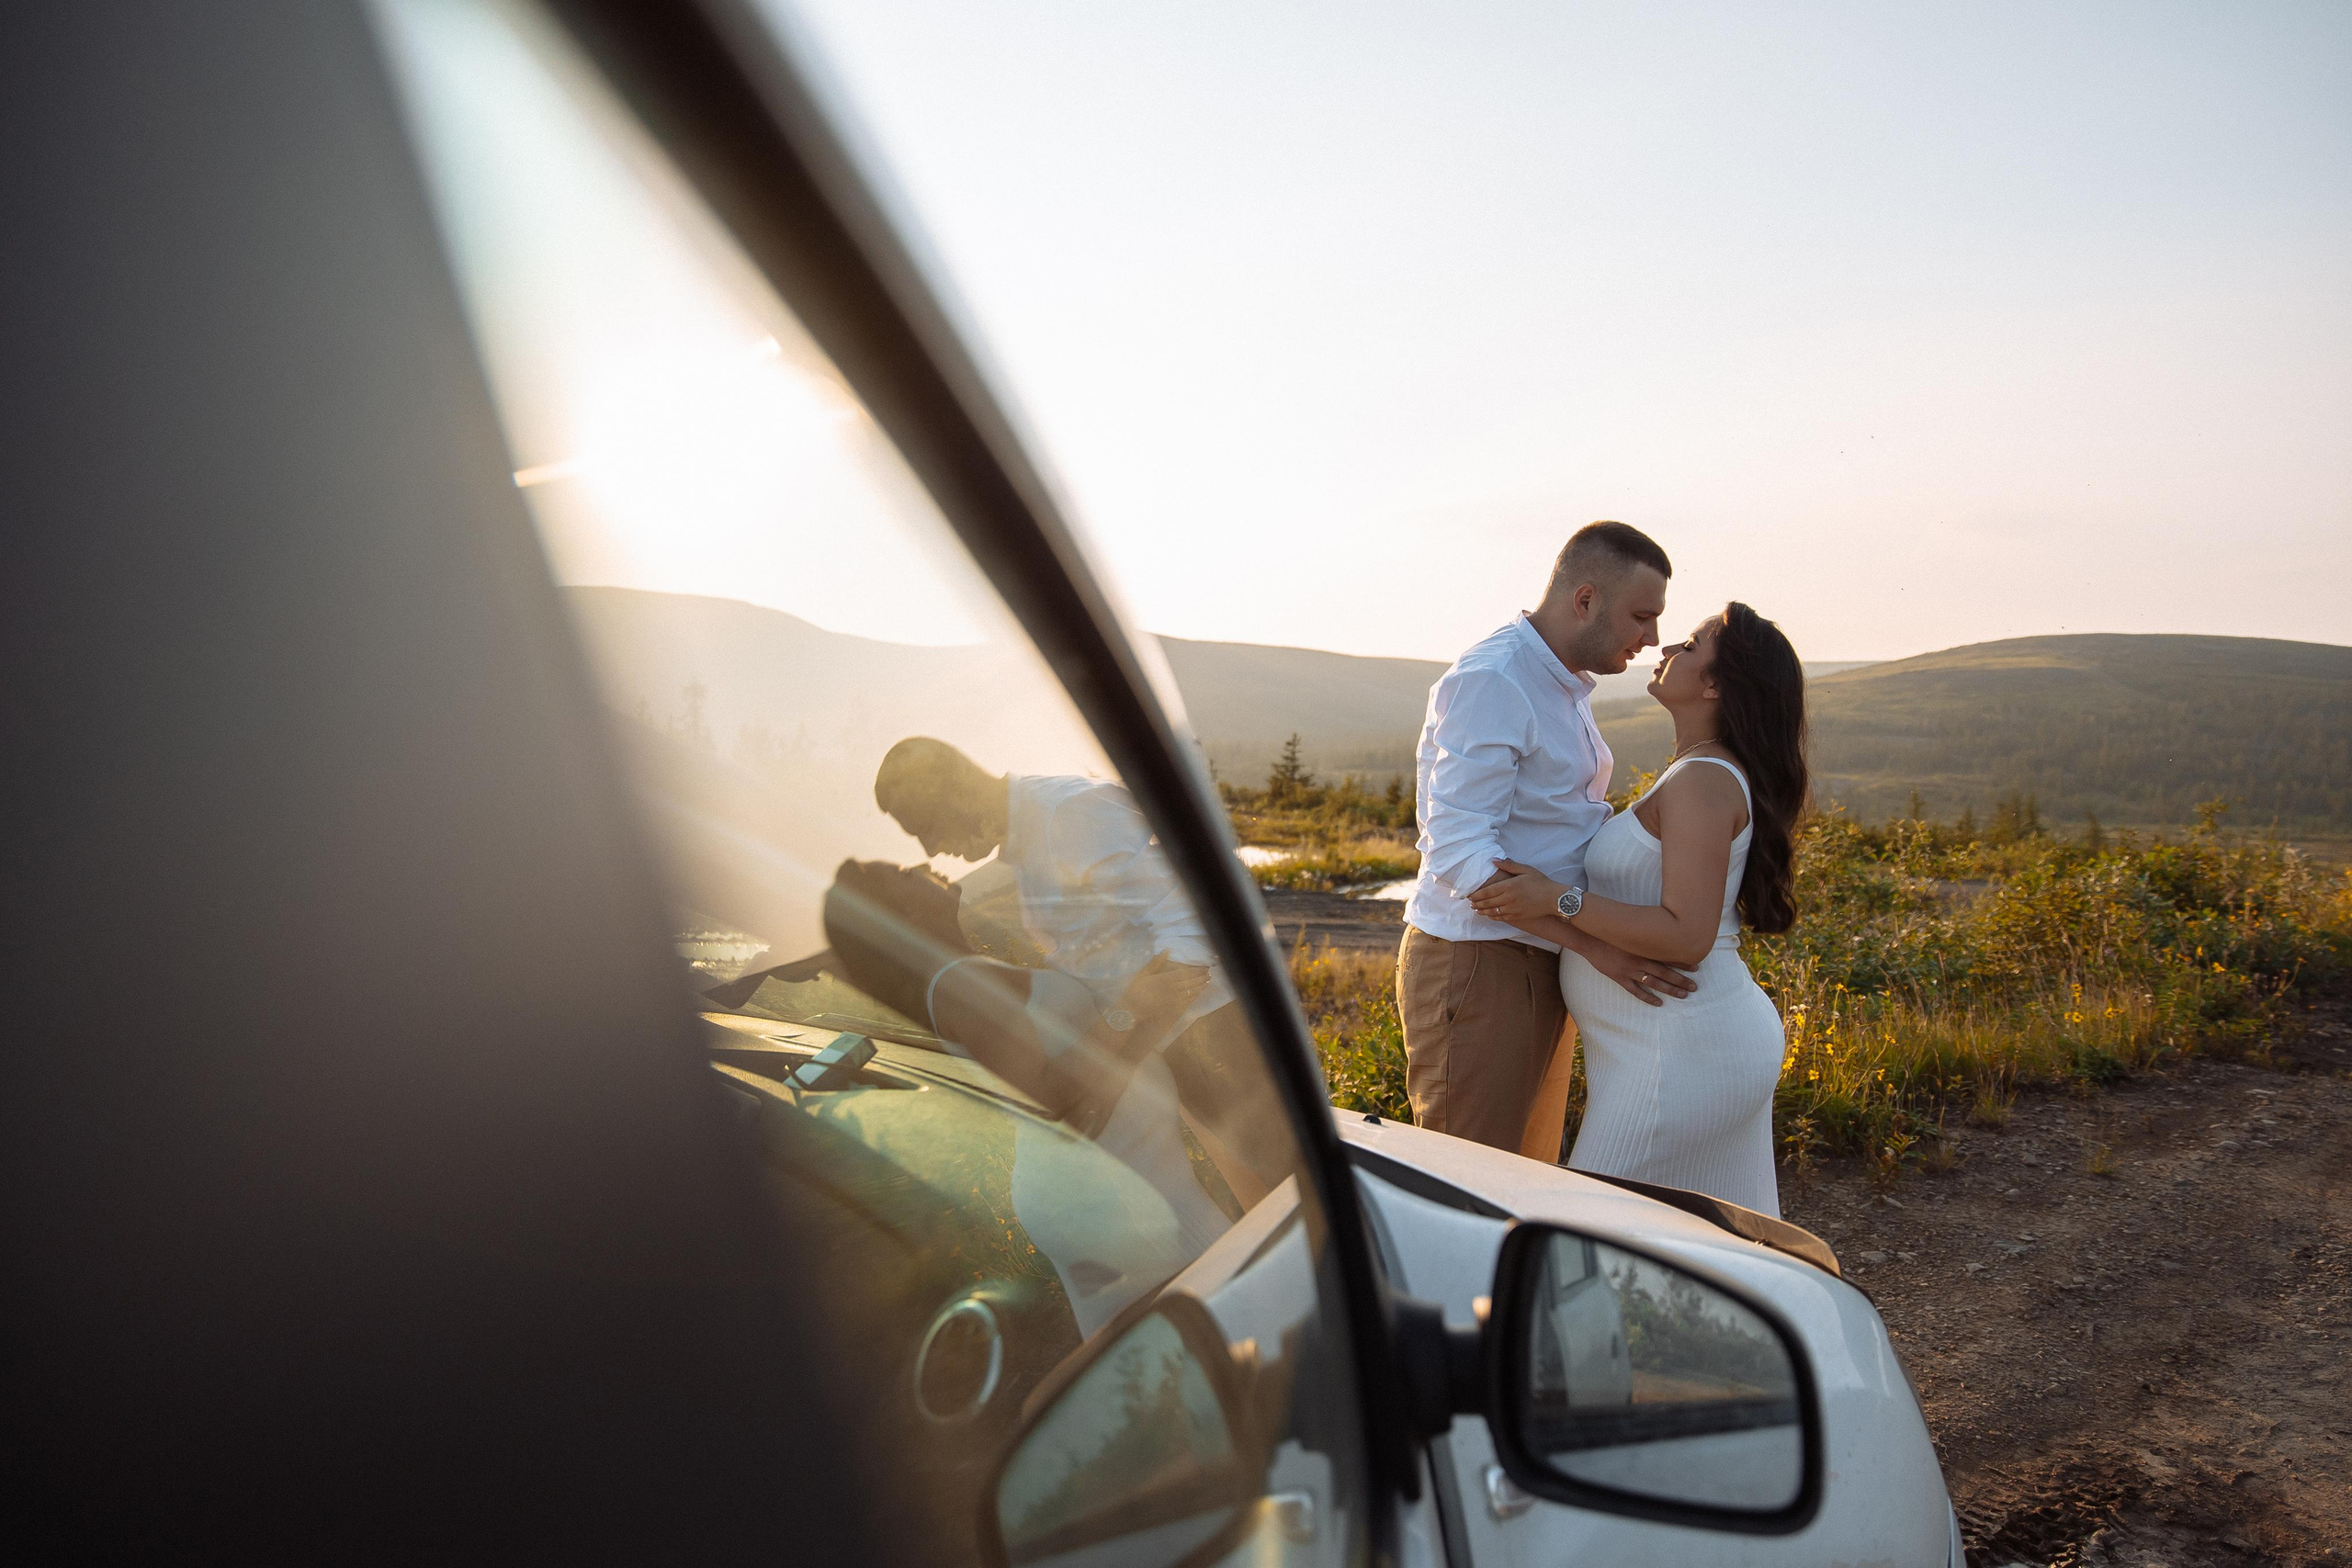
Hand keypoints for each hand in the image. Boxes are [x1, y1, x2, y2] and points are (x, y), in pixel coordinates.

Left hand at [1466, 859, 1568, 925]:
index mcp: (1509, 886)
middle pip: (1487, 902)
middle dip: (1477, 903)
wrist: (1554, 899)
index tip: (1469, 895)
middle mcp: (1508, 899)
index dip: (1476, 894)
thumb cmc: (1541, 882)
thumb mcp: (1526, 870)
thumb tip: (1494, 860)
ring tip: (1476, 910)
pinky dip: (1492, 916)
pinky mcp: (1517, 917)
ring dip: (1482, 911)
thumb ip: (1509, 865)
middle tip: (1470, 903)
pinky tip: (1489, 914)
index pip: (1487, 891)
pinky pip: (1501, 918)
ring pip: (1492, 912)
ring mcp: (1512, 909)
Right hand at [1576, 935, 1697, 1006]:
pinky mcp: (1620, 978)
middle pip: (1665, 972)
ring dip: (1670, 989)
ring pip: (1654, 983)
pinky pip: (1636, 991)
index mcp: (1644, 947)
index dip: (1682, 963)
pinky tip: (1659, 1003)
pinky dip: (1648, 998)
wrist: (1590, 938)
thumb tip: (1660, 935)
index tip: (1696, 968)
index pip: (1668, 956)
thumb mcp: (1630, 931)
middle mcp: (1640, 960)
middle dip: (1681, 980)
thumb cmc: (1610, 933)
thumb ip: (1644, 935)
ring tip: (1683, 995)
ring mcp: (1630, 970)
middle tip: (1694, 987)